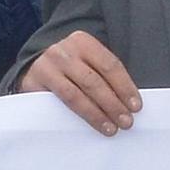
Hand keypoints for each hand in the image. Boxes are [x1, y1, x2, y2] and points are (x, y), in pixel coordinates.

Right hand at [15, 31, 141, 134]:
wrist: (33, 68)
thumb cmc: (70, 69)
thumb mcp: (87, 63)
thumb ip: (104, 76)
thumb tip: (129, 103)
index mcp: (83, 41)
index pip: (109, 65)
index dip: (125, 87)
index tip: (136, 106)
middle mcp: (64, 50)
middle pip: (94, 80)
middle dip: (113, 104)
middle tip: (126, 122)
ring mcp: (47, 66)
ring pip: (76, 94)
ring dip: (96, 114)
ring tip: (111, 128)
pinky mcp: (33, 81)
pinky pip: (59, 102)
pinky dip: (77, 116)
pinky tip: (88, 126)